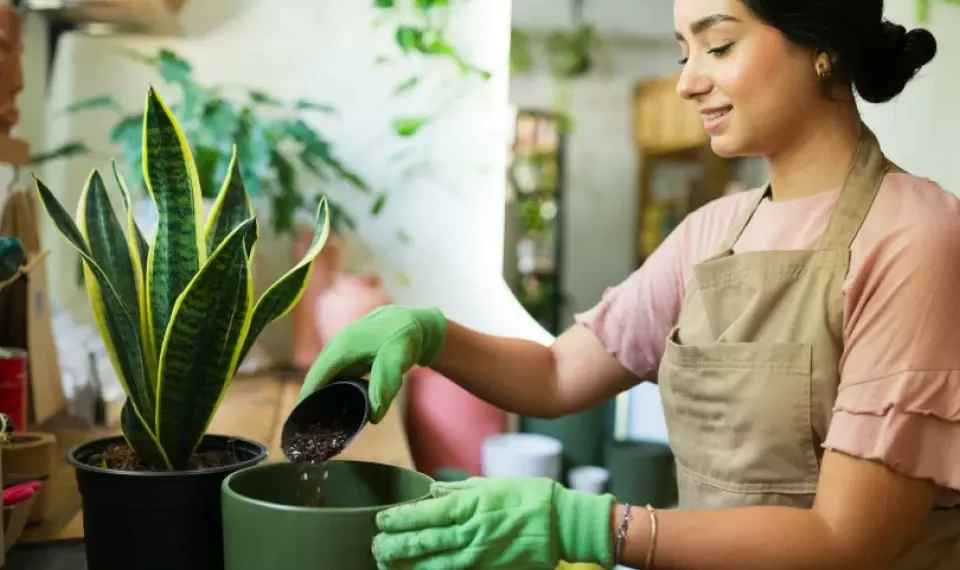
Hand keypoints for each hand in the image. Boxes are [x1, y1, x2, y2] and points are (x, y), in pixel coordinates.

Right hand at [299, 305, 446, 422]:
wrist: (412, 321)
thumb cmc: (404, 338)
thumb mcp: (397, 360)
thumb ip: (384, 385)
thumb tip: (373, 416)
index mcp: (343, 346)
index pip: (317, 374)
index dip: (307, 397)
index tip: (299, 419)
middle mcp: (336, 346)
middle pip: (316, 377)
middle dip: (310, 401)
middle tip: (308, 429)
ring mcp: (339, 349)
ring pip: (324, 376)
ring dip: (320, 396)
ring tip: (318, 423)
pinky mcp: (345, 355)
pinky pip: (333, 374)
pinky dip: (331, 390)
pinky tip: (335, 407)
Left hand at [373, 477, 614, 568]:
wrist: (561, 523)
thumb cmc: (529, 497)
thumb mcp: (491, 484)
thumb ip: (459, 489)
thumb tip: (432, 490)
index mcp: (470, 504)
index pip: (425, 513)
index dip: (399, 518)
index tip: (381, 520)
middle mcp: (470, 531)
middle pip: (423, 541)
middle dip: (395, 545)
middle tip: (376, 545)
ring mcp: (478, 554)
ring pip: (433, 563)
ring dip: (407, 564)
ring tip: (386, 563)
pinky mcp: (487, 569)